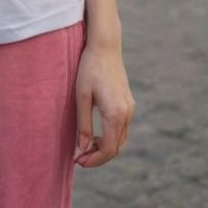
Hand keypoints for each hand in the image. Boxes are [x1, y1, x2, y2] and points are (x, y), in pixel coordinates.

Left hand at [72, 42, 134, 167]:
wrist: (105, 46)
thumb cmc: (89, 68)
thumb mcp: (82, 97)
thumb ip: (83, 125)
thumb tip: (82, 149)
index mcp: (116, 114)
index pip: (108, 149)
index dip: (93, 160)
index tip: (78, 161)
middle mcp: (127, 113)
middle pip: (116, 147)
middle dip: (98, 156)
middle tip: (79, 157)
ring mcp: (130, 108)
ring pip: (120, 139)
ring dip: (104, 147)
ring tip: (85, 147)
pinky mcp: (128, 103)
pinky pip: (122, 128)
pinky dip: (110, 137)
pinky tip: (96, 134)